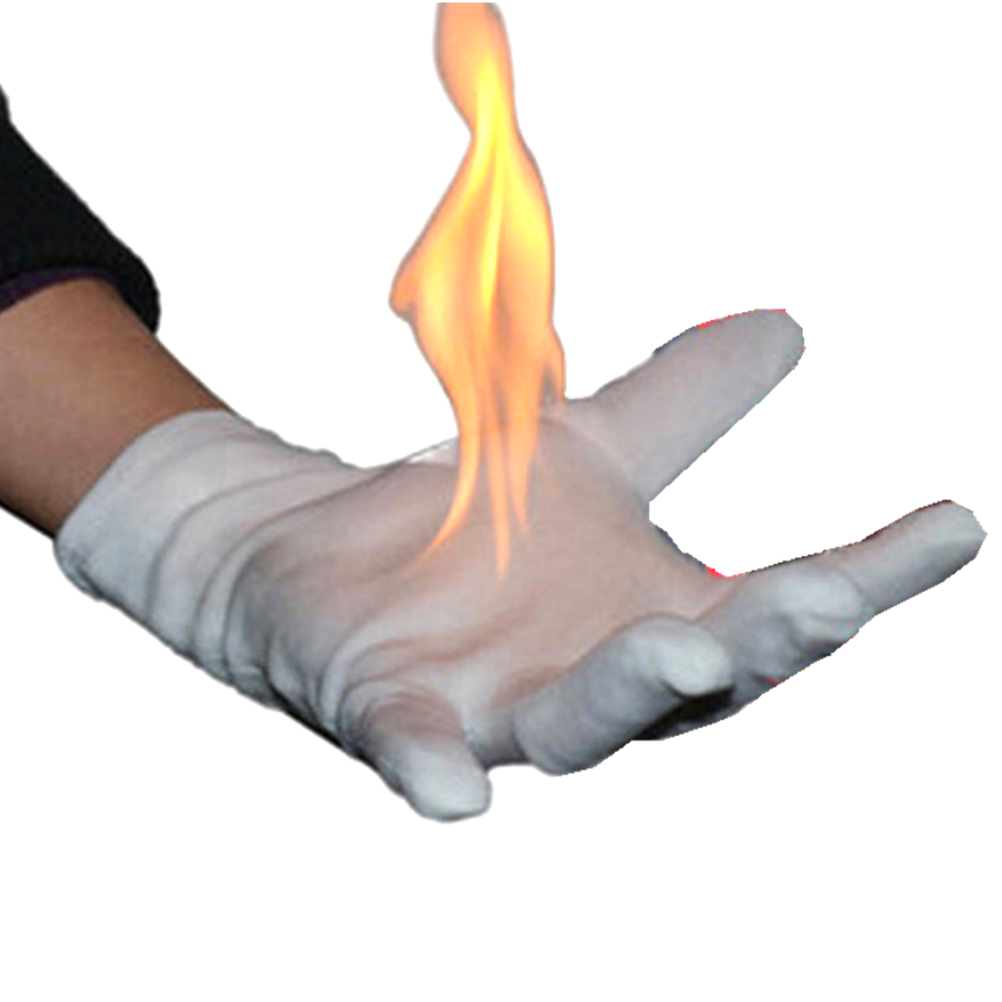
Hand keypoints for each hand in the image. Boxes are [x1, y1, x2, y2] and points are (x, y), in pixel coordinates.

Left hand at [54, 309, 984, 819]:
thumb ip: (684, 401)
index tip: (952, 524)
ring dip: (633, 688)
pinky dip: (432, 770)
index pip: (773, 605)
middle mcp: (589, 677)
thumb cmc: (462, 523)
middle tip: (826, 594)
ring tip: (686, 643)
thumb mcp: (584, 444)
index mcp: (647, 615)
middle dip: (763, 640)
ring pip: (581, 720)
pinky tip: (453, 794)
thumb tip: (787, 325)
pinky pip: (415, 751)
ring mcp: (491, 708)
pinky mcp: (392, 714)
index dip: (870, 575)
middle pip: (697, 677)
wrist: (315, 546)